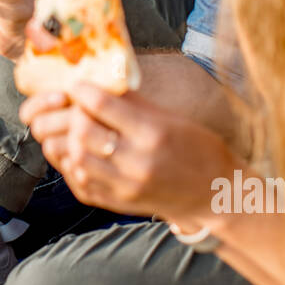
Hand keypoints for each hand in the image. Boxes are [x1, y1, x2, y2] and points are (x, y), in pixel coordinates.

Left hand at [20, 81, 236, 221]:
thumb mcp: (170, 118)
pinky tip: (80, 153)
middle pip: (82, 132)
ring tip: (76, 130)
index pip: (101, 105)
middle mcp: (137, 162)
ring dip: (69, 140)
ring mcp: (125, 187)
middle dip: (73, 115)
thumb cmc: (196, 148)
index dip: (81, 90)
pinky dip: (73, 165)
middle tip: (76, 108)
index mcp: (152, 133)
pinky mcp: (118, 203)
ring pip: (75, 159)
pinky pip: (80, 183)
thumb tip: (98, 81)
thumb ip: (132, 102)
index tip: (77, 86)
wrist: (214, 194)